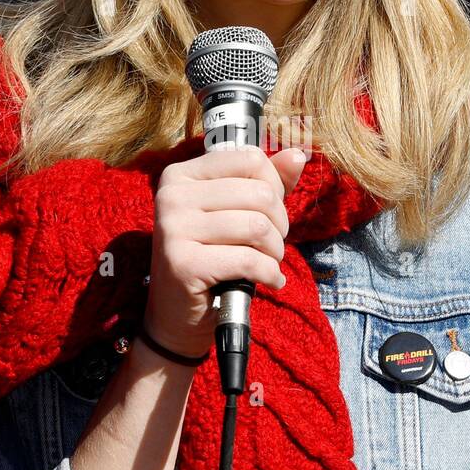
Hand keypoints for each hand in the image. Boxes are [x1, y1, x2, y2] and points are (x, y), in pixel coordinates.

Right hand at [142, 144, 308, 358]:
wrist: (177, 314)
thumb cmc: (211, 257)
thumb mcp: (236, 213)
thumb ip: (267, 183)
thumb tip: (298, 155)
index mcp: (181, 174)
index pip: (250, 159)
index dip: (274, 188)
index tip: (269, 214)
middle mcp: (172, 196)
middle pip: (259, 194)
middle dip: (279, 225)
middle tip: (272, 245)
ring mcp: (174, 229)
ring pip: (257, 227)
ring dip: (276, 252)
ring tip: (269, 263)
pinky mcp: (183, 263)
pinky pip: (248, 260)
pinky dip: (269, 274)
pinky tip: (269, 281)